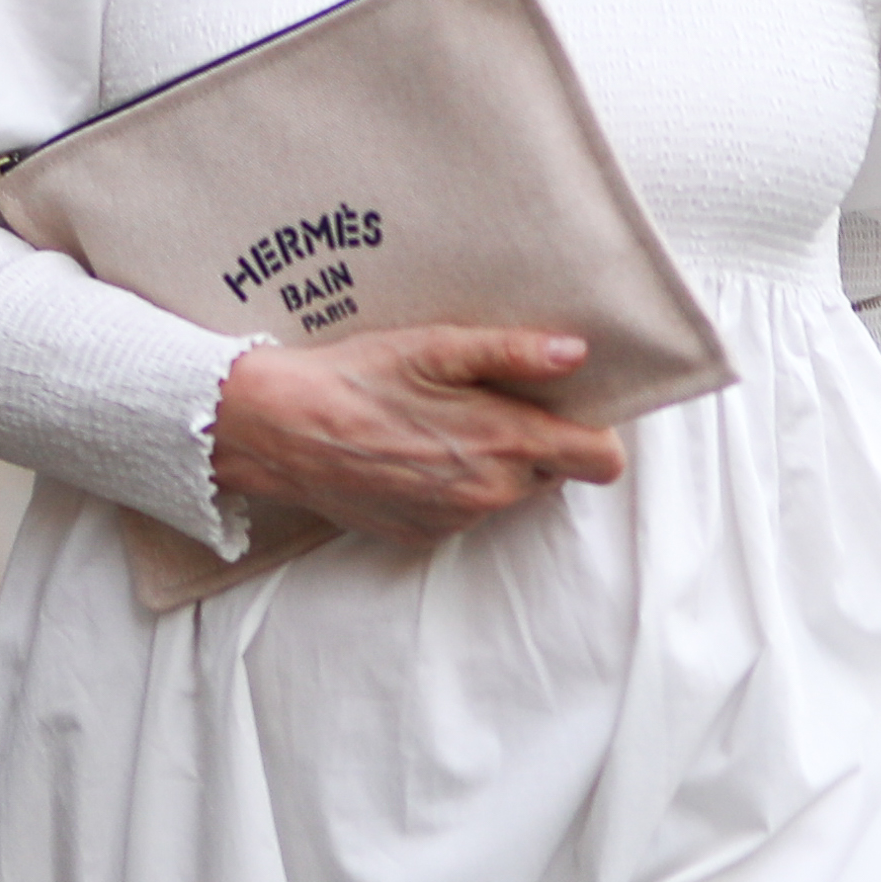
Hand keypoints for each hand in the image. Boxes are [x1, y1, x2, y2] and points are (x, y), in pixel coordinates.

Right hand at [209, 323, 629, 549]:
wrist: (279, 431)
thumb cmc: (358, 379)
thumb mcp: (436, 347)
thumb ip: (514, 352)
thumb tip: (576, 354)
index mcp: (506, 445)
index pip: (601, 461)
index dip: (594, 431)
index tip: (569, 407)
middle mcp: (490, 494)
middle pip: (553, 474)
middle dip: (535, 442)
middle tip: (489, 402)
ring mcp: (456, 520)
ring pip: (506, 492)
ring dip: (490, 463)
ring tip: (439, 422)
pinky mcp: (423, 534)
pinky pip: (462, 509)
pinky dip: (450, 484)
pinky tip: (410, 451)